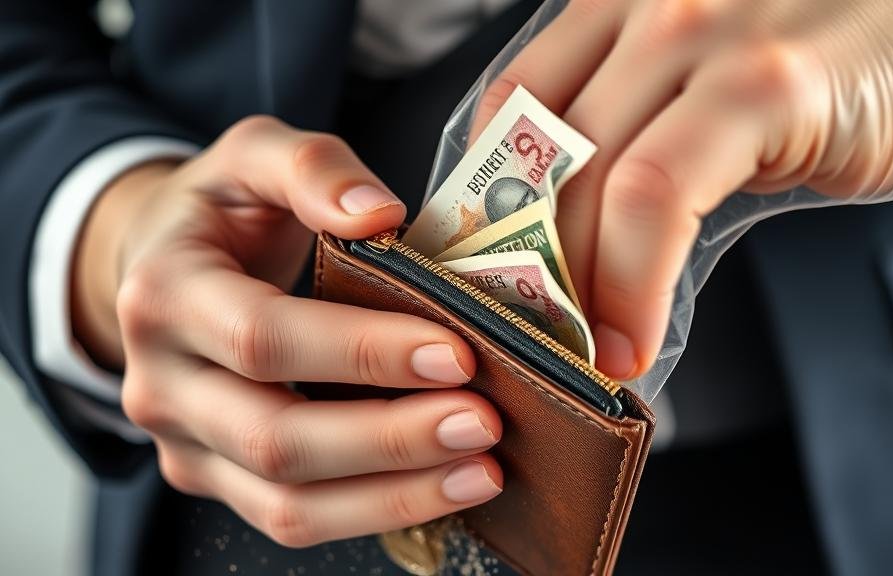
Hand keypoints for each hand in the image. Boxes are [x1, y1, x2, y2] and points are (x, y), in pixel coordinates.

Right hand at [72, 117, 502, 546]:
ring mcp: (186, 444)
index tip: (456, 353)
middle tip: (483, 423)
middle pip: (276, 437)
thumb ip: (311, 168)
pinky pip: (293, 519)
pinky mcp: (218, 479)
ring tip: (481, 471)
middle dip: (390, 439)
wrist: (163, 270)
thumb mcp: (253, 156)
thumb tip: (380, 214)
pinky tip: (443, 488)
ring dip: (393, 495)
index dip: (361, 352)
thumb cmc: (222, 213)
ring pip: (286, 504)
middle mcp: (161, 384)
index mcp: (166, 294)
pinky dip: (374, 512)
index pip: (264, 337)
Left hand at [474, 0, 892, 378]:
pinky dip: (632, 278)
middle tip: (525, 336)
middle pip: (536, 152)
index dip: (481, 203)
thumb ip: (648, 142)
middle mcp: (647, 8)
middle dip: (518, 264)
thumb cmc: (842, 60)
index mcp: (623, 7)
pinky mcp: (764, 83)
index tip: (484, 278)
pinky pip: (660, 194)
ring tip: (580, 356)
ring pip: (588, 178)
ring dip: (569, 288)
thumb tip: (584, 255)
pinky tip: (631, 339)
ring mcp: (703, 35)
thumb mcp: (719, 86)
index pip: (508, 107)